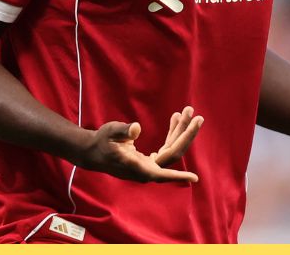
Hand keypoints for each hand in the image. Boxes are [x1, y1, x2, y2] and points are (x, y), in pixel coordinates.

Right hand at [78, 106, 203, 182]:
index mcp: (137, 167)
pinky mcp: (148, 161)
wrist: (92, 151)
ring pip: (171, 149)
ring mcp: (148, 166)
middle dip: (186, 134)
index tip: (195, 178)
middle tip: (197, 116)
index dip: (178, 176)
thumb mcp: (109, 132)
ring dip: (180, 131)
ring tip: (187, 111)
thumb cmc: (100, 141)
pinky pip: (166, 147)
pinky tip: (175, 119)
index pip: (162, 172)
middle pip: (173, 153)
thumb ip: (122, 131)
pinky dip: (172, 133)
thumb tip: (136, 129)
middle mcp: (146, 169)